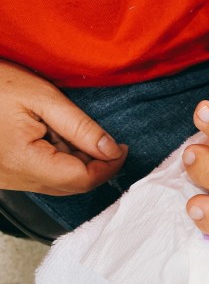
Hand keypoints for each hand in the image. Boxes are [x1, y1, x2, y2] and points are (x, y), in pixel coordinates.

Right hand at [0, 60, 127, 194]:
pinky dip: (60, 161)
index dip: (109, 166)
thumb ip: (81, 127)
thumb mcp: (42, 97)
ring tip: (72, 131)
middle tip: (105, 139)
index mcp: (24, 162)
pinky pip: (43, 177)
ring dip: (78, 163)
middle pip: (73, 186)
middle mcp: (16, 179)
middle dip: (96, 165)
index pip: (83, 179)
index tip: (123, 148)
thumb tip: (112, 150)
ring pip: (60, 183)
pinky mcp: (7, 175)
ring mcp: (9, 179)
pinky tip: (55, 136)